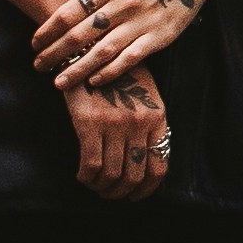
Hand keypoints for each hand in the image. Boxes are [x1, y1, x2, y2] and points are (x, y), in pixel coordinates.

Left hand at [29, 0, 213, 86]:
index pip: (70, 11)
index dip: (49, 30)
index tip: (34, 43)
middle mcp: (123, 4)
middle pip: (82, 35)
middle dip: (56, 53)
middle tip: (38, 66)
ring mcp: (142, 22)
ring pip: (103, 52)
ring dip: (78, 69)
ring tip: (59, 82)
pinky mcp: (159, 37)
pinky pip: (130, 59)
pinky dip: (111, 72)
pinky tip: (94, 82)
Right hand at [64, 68, 171, 197]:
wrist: (91, 46)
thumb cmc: (118, 72)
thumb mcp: (145, 94)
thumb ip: (148, 124)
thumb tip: (144, 161)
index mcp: (157, 117)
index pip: (159, 166)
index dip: (147, 189)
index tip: (135, 195)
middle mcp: (139, 123)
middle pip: (135, 175)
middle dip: (121, 192)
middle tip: (110, 194)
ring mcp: (115, 123)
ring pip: (112, 175)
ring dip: (103, 188)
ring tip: (96, 187)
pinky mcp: (89, 122)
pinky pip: (91, 164)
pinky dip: (87, 177)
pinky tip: (83, 176)